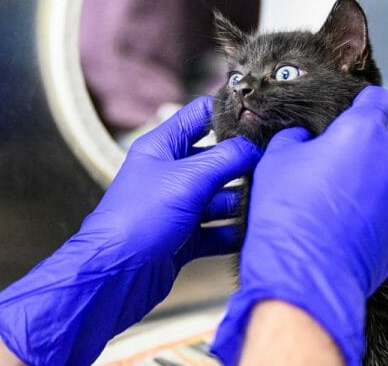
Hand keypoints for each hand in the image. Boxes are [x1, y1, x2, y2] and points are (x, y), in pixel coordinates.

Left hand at [0, 96, 260, 364]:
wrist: (114, 275)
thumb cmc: (137, 219)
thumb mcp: (187, 179)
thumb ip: (226, 159)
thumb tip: (254, 147)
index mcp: (162, 147)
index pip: (200, 115)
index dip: (229, 112)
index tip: (261, 116)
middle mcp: (170, 174)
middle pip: (217, 158)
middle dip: (244, 162)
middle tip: (274, 163)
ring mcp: (177, 206)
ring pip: (220, 196)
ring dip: (242, 200)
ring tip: (268, 200)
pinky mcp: (184, 237)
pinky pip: (217, 229)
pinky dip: (234, 231)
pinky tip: (253, 232)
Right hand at [211, 86, 387, 364]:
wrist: (308, 275)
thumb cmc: (288, 213)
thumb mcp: (277, 159)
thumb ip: (298, 136)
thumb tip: (306, 137)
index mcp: (364, 131)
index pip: (379, 100)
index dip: (364, 105)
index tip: (353, 115)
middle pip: (380, 145)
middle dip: (359, 155)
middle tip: (327, 177)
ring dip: (370, 187)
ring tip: (336, 211)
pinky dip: (377, 217)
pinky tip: (348, 232)